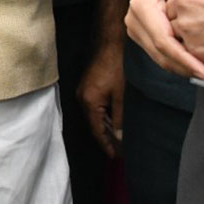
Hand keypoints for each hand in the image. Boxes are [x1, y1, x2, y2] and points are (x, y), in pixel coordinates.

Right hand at [77, 40, 125, 156]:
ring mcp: (83, 92)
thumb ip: (120, 117)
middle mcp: (82, 99)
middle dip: (106, 139)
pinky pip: (94, 108)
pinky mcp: (87, 87)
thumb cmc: (117, 68)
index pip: (97, 130)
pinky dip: (104, 117)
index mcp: (89, 102)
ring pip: (94, 117)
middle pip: (94, 125)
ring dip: (105, 128)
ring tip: (119, 141)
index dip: (106, 145)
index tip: (116, 157)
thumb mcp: (121, 95)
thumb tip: (120, 137)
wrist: (109, 45)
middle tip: (120, 152)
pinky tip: (114, 122)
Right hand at [125, 0, 203, 79]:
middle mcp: (134, 18)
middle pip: (160, 52)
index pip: (162, 37)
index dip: (183, 55)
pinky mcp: (144, 37)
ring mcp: (137, 29)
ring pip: (162, 59)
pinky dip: (184, 65)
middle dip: (187, 67)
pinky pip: (164, 57)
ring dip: (187, 69)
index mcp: (143, 3)